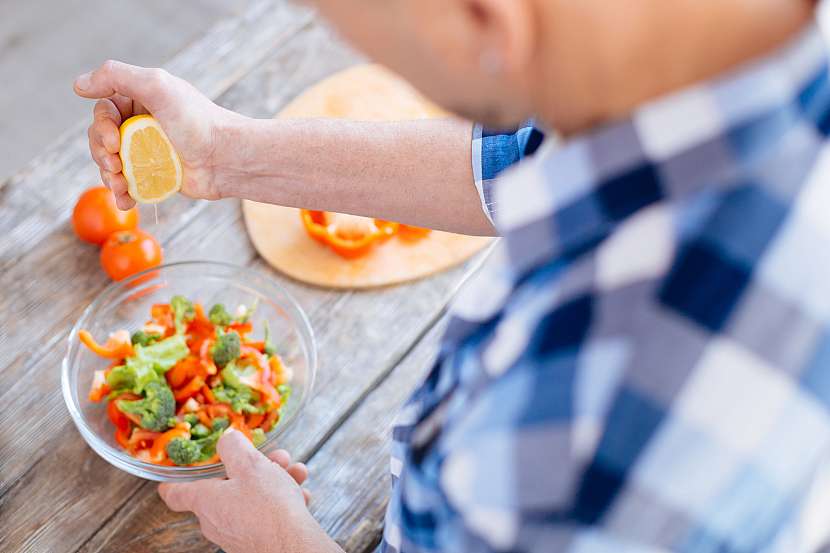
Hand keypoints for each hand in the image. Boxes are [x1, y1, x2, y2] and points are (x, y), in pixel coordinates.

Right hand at [74, 60, 241, 209]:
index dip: (101, 126)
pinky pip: (127, 183)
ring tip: (120, 185)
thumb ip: (116, 77)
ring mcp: (148, 150)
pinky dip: (121, 192)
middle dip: (101, 153)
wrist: (227, 159)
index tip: (113, 141)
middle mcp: (143, 123)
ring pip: (110, 162)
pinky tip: (125, 199)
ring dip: (108, 174)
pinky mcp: (156, 175)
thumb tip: (78, 85)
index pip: (104, 109)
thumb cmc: (197, 121)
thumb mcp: (157, 86)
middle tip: (115, 163)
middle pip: (101, 137)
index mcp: (142, 99)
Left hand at [158, 429, 337, 552]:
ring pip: (251, 498)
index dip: (173, 482)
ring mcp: (235, 534)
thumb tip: (227, 439)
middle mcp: (216, 521)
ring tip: (294, 472)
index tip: (171, 476)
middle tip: (273, 458)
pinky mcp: (255, 541)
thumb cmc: (268, 507)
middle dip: (253, 468)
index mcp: (206, 501)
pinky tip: (301, 495)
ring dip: (274, 481)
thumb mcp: (250, 465)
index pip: (177, 493)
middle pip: (226, 488)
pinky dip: (282, 502)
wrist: (293, 545)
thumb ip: (234, 446)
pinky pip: (265, 515)